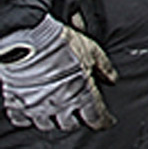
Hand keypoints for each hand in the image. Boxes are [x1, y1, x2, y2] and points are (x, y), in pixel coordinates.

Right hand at [0, 15, 116, 131]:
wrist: (30, 39)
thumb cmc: (62, 44)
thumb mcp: (93, 52)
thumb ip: (104, 68)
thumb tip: (112, 79)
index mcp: (81, 95)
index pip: (96, 117)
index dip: (104, 121)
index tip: (107, 121)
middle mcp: (60, 106)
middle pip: (70, 123)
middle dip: (77, 119)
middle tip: (80, 112)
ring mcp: (38, 107)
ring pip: (47, 124)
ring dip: (54, 119)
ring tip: (58, 110)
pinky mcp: (18, 103)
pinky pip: (23, 119)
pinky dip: (29, 116)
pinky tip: (34, 109)